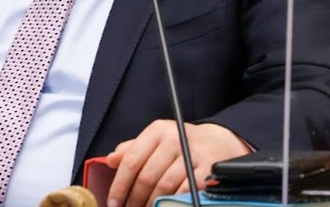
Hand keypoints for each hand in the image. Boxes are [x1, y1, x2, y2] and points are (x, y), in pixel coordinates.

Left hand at [103, 121, 249, 206]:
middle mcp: (175, 139)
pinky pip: (183, 192)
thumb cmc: (181, 144)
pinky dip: (171, 203)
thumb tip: (110, 160)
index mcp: (158, 131)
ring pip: (163, 187)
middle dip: (134, 199)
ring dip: (150, 204)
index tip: (113, 201)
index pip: (132, 160)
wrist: (218, 143)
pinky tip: (164, 206)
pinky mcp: (207, 170)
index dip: (119, 184)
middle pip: (146, 176)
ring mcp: (192, 154)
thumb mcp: (156, 140)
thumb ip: (132, 149)